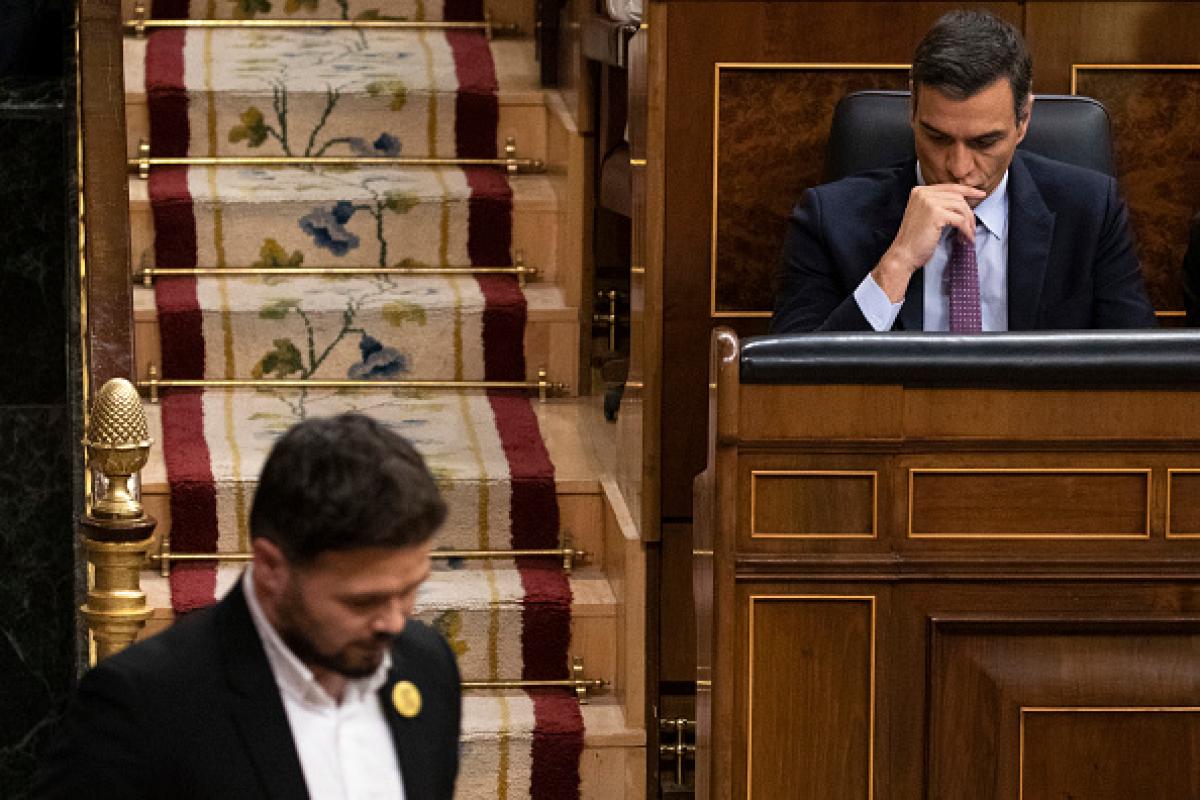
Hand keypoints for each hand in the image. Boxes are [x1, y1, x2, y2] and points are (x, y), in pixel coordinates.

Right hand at [872, 184, 985, 301]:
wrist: (903, 255)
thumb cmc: (914, 240)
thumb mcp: (925, 215)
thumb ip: (938, 204)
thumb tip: (963, 202)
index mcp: (920, 191)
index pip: (949, 187)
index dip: (968, 190)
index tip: (980, 194)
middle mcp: (923, 194)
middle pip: (958, 197)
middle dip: (969, 213)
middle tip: (972, 227)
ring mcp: (929, 203)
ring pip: (961, 207)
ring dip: (968, 222)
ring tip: (968, 234)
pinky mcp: (936, 214)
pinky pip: (960, 220)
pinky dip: (966, 231)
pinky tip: (965, 239)